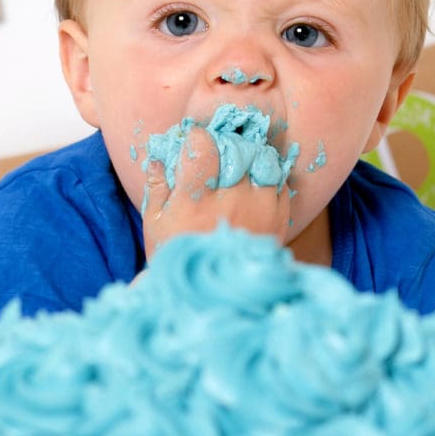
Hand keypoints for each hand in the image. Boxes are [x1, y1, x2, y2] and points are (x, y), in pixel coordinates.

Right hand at [141, 126, 292, 257]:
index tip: (194, 144)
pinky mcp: (279, 221)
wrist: (211, 297)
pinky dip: (269, 177)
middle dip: (224, 143)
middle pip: (236, 147)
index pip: (203, 145)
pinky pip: (280, 182)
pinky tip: (254, 185)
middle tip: (217, 154)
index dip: (197, 138)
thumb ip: (157, 185)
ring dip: (250, 157)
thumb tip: (158, 153)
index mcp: (195, 200)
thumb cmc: (177, 256)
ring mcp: (260, 210)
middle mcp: (231, 201)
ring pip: (263, 160)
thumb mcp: (154, 223)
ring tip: (238, 167)